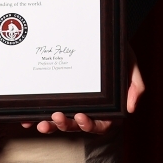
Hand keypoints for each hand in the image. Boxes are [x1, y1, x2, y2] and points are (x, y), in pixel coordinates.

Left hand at [24, 44, 144, 134]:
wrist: (102, 36)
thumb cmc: (118, 52)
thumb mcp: (130, 65)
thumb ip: (135, 86)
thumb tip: (130, 109)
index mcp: (108, 107)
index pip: (101, 124)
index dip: (90, 125)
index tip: (81, 117)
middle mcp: (89, 109)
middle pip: (77, 125)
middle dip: (66, 125)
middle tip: (57, 116)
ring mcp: (74, 104)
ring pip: (62, 121)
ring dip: (51, 126)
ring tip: (41, 122)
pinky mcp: (61, 96)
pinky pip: (48, 110)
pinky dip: (38, 117)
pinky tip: (27, 119)